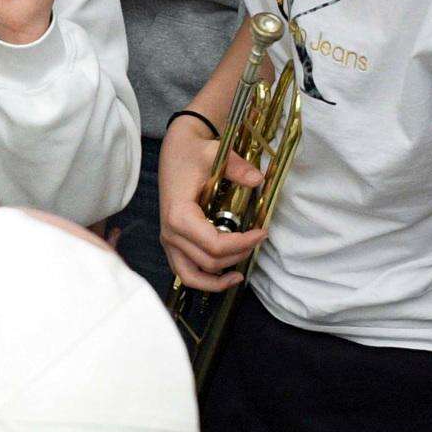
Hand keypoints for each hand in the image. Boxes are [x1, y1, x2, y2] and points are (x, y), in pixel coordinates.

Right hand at [159, 124, 267, 291]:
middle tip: (257, 240)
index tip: (262, 232)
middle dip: (238, 255)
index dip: (243, 244)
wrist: (176, 150)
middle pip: (209, 262)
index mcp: (179, 216)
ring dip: (217, 281)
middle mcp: (170, 233)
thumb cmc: (193, 153)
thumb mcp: (215, 153)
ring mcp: (169, 240)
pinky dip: (203, 279)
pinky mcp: (172, 243)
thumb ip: (237, 167)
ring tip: (238, 276)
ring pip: (191, 276)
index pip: (214, 245)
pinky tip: (222, 276)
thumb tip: (257, 180)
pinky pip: (184, 271)